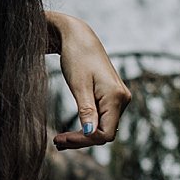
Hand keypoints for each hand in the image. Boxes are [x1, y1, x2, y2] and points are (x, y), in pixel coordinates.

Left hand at [47, 12, 131, 149]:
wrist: (79, 37)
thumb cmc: (77, 57)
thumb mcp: (79, 85)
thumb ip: (86, 110)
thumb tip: (90, 133)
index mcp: (116, 97)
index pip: (105, 134)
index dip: (84, 140)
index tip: (61, 139)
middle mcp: (122, 99)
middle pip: (104, 133)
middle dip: (81, 140)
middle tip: (57, 143)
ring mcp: (119, 98)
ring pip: (103, 127)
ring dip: (83, 135)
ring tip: (59, 140)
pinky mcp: (111, 96)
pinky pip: (101, 118)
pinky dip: (86, 126)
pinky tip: (70, 132)